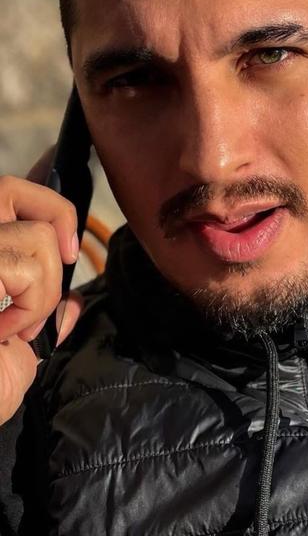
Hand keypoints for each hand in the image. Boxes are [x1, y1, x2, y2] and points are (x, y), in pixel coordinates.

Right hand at [0, 164, 81, 424]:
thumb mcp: (17, 346)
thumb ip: (41, 314)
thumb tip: (71, 303)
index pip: (8, 189)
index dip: (48, 207)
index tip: (69, 248)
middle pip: (11, 191)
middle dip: (50, 238)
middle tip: (40, 291)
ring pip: (32, 240)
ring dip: (41, 292)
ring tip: (11, 328)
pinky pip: (24, 269)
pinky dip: (31, 305)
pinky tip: (2, 333)